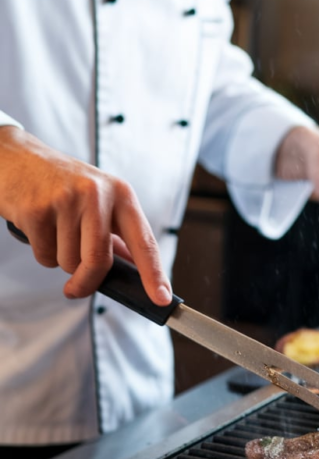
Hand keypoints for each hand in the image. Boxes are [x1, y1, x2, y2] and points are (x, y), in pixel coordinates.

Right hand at [0, 126, 171, 304]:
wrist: (16, 159)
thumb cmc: (61, 183)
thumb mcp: (97, 199)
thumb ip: (115, 233)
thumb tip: (132, 269)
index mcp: (120, 193)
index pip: (143, 241)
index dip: (154, 274)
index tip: (162, 299)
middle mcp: (97, 194)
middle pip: (99, 261)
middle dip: (87, 282)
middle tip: (75, 289)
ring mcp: (66, 200)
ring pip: (69, 263)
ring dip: (60, 259)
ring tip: (54, 231)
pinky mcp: (37, 210)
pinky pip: (44, 256)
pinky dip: (41, 252)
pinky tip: (38, 227)